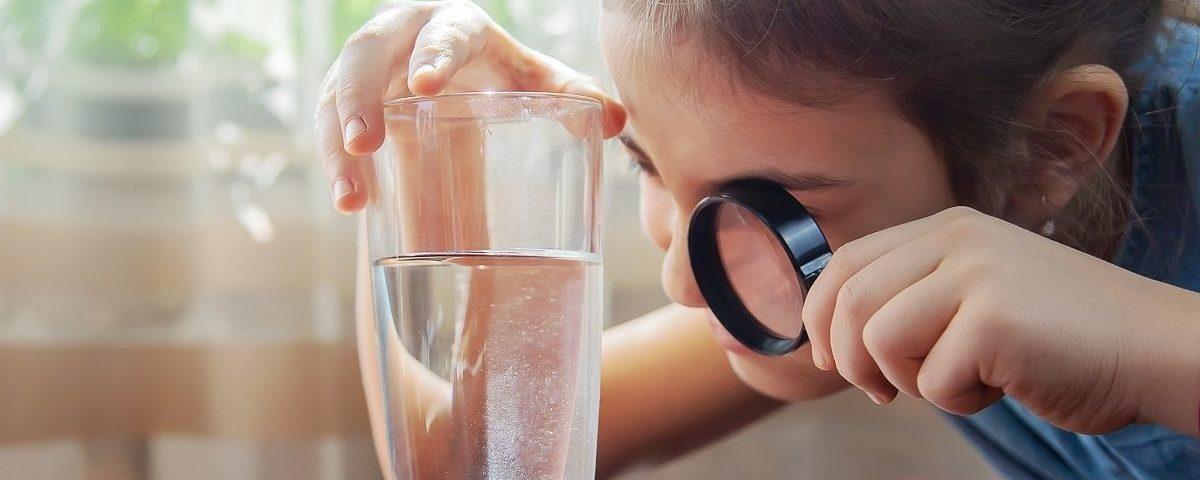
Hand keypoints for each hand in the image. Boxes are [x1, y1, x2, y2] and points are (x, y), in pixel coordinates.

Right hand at [315, 0, 625, 212]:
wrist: (462, 81)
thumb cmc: (504, 76)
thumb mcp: (537, 83)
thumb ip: (574, 96)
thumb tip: (614, 119)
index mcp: (457, 25)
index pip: (443, 31)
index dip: (432, 52)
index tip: (424, 85)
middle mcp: (402, 38)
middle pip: (366, 54)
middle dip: (358, 96)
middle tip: (364, 143)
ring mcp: (369, 70)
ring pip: (335, 95)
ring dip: (335, 143)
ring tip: (351, 197)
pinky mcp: (348, 102)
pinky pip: (331, 127)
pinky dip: (337, 166)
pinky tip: (350, 205)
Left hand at [802, 206, 1199, 434]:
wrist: (1153, 348)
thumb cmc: (1060, 337)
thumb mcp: (978, 292)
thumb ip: (915, 296)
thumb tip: (834, 334)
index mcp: (947, 227)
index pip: (846, 261)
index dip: (820, 315)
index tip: (829, 357)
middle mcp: (956, 239)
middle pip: (850, 299)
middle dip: (849, 358)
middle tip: (881, 391)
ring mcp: (977, 274)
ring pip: (880, 339)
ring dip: (910, 380)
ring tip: (963, 380)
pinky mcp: (994, 319)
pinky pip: (932, 380)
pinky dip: (960, 401)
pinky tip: (1003, 385)